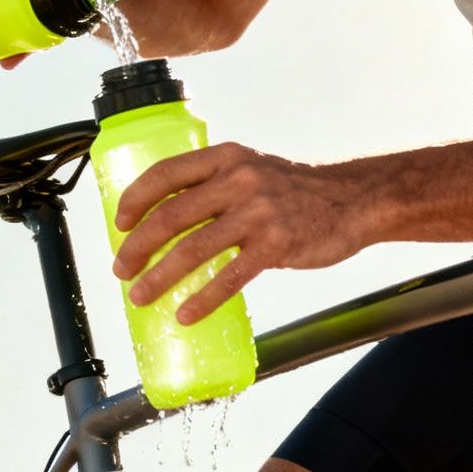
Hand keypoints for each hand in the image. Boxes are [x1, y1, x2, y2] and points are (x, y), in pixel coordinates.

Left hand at [111, 144, 371, 323]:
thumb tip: (167, 219)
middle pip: (171, 215)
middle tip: (121, 270)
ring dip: (160, 277)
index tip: (119, 225)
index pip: (165, 173)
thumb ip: (216, 184)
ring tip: (140, 296)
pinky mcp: (276, 245)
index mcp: (226, 157)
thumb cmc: (295, 191)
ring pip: (193, 248)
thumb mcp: (253, 169)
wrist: (353, 201)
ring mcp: (258, 212)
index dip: (135, 200)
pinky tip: (186, 314)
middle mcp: (238, 179)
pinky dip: (203, 299)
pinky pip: (229, 277)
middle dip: (138, 246)